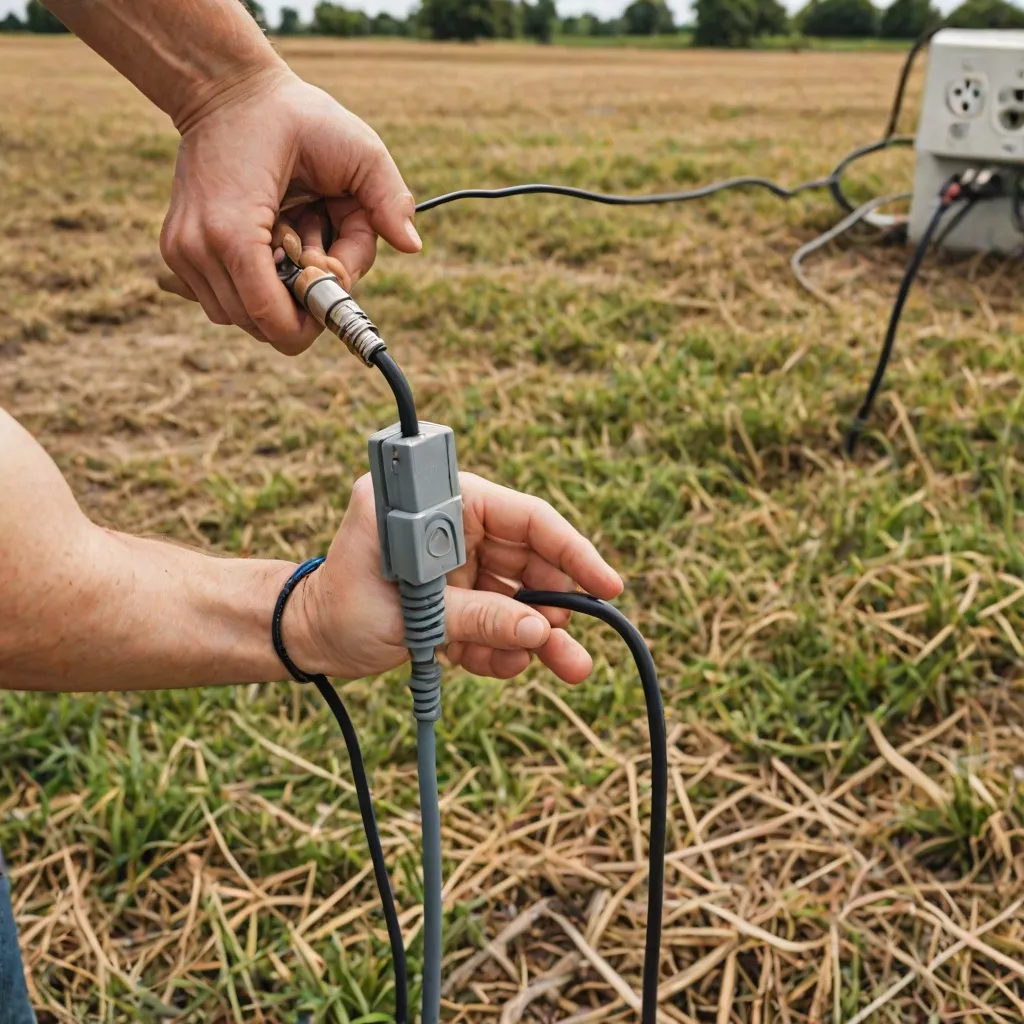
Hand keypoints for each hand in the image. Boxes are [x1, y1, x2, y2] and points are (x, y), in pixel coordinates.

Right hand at [160, 67, 420, 354]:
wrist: (224, 90)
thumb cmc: (292, 116)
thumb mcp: (355, 145)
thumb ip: (387, 197)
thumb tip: (411, 245)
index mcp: (233, 231)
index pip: (274, 321)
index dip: (312, 318)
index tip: (331, 281)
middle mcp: (198, 250)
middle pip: (264, 326)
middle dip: (299, 298)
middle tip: (314, 243)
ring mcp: (181, 254)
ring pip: (244, 318)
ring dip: (276, 290)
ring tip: (289, 233)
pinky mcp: (176, 253)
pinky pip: (224, 300)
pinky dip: (252, 282)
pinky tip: (265, 240)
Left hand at [284, 473, 623, 683]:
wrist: (309, 639)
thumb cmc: (340, 605)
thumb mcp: (410, 613)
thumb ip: (476, 619)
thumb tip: (538, 631)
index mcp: (441, 505)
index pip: (523, 517)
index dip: (570, 549)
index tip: (605, 583)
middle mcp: (457, 529)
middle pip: (530, 560)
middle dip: (555, 605)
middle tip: (577, 646)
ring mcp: (460, 565)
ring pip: (518, 596)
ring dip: (538, 635)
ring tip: (567, 668)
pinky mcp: (459, 599)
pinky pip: (497, 622)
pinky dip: (502, 648)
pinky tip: (504, 665)